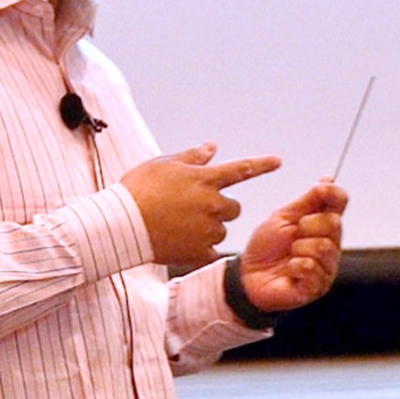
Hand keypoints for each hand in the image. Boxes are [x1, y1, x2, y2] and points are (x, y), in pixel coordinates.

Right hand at [122, 142, 280, 267]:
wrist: (121, 224)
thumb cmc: (137, 190)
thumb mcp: (163, 164)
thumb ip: (192, 157)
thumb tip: (212, 146)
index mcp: (205, 179)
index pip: (241, 169)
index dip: (262, 165)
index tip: (278, 162)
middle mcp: (212, 204)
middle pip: (234, 208)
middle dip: (220, 208)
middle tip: (193, 209)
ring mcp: (207, 230)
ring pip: (221, 231)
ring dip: (208, 229)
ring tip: (178, 226)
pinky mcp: (198, 252)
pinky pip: (210, 252)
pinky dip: (199, 249)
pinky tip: (180, 244)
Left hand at [238, 177, 347, 312]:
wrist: (246, 274)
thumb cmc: (266, 246)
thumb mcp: (283, 217)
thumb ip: (308, 200)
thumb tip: (329, 179)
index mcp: (323, 225)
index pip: (340, 202)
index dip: (333, 193)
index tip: (319, 189)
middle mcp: (330, 245)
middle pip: (333, 223)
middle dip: (306, 225)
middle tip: (292, 235)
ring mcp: (326, 267)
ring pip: (323, 247)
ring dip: (298, 248)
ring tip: (289, 255)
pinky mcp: (316, 287)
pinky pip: (311, 267)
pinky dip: (294, 266)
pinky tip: (289, 269)